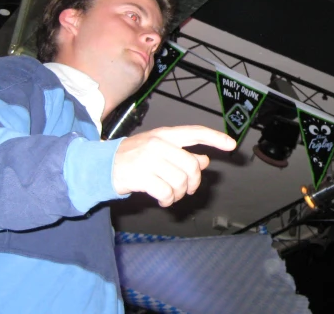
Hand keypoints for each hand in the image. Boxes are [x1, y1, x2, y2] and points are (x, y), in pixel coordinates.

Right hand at [112, 126, 235, 206]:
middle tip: (187, 190)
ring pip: (180, 181)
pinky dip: (168, 200)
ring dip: (179, 194)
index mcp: (165, 134)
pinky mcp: (140, 176)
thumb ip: (181, 153)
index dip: (215, 138)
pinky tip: (163, 200)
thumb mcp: (158, 150)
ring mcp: (148, 159)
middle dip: (193, 182)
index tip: (232, 145)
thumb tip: (205, 160)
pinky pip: (166, 192)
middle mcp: (158, 144)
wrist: (101, 165)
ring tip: (171, 195)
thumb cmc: (133, 158)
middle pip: (191, 165)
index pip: (195, 132)